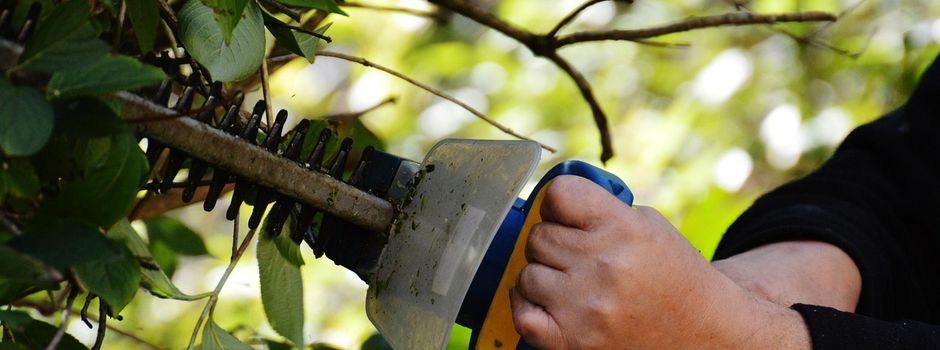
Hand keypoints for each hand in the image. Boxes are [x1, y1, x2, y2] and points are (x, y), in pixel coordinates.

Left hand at [509, 175, 808, 348]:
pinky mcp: (571, 341)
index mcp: (624, 229)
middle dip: (554, 243)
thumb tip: (548, 200)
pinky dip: (528, 307)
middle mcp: (603, 266)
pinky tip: (549, 304)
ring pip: (527, 274)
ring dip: (543, 277)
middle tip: (578, 257)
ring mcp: (585, 306)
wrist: (704, 334)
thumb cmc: (673, 276)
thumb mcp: (649, 226)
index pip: (558, 194)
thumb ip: (601, 208)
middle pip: (538, 236)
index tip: (566, 215)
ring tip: (572, 284)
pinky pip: (522, 313)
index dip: (557, 203)